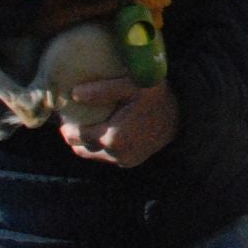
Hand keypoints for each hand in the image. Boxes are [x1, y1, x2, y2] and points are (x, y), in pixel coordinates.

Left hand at [60, 77, 178, 166]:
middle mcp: (116, 154)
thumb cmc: (157, 96)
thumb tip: (74, 93)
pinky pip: (107, 156)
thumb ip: (103, 89)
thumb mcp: (131, 85)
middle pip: (82, 148)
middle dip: (74, 136)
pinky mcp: (130, 162)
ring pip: (94, 154)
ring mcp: (124, 160)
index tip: (64, 116)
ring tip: (85, 126)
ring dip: (87, 142)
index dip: (67, 126)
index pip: (77, 135)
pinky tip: (104, 131)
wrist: (183, 115)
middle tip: (71, 121)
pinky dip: (101, 146)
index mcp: (112, 137)